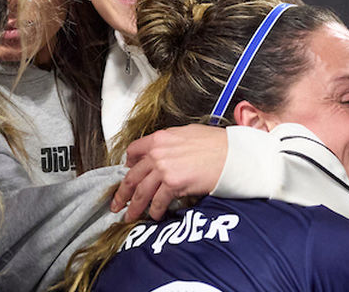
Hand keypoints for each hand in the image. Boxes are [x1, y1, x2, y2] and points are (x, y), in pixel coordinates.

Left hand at [112, 124, 228, 221]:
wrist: (231, 154)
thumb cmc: (216, 143)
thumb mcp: (187, 134)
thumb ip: (169, 142)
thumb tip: (162, 152)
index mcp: (160, 139)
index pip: (133, 151)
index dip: (128, 164)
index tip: (127, 172)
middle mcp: (158, 153)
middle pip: (132, 176)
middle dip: (122, 193)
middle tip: (117, 203)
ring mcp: (164, 169)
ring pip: (141, 192)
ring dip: (134, 207)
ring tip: (130, 216)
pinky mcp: (174, 184)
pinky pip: (158, 201)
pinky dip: (155, 211)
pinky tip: (155, 215)